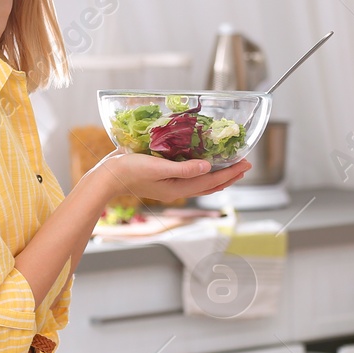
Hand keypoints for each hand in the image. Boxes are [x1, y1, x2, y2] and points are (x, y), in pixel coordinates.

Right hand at [91, 148, 252, 204]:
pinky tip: (204, 165)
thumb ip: (183, 168)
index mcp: (177, 188)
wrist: (107, 176)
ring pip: (202, 183)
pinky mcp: (163, 179)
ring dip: (218, 175)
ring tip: (231, 167)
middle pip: (210, 185)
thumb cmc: (129, 170)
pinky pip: (190, 177)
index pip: (211, 181)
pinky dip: (203, 172)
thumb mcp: (157, 167)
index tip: (245, 163)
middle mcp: (177, 189)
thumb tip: (208, 167)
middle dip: (229, 175)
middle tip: (246, 164)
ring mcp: (170, 185)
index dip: (230, 172)